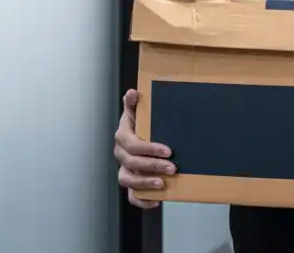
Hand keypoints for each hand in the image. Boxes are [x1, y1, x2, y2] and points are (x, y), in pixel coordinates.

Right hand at [114, 89, 176, 208]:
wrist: (141, 138)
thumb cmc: (141, 124)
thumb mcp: (138, 113)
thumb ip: (134, 104)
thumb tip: (133, 92)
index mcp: (122, 137)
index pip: (132, 144)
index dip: (149, 149)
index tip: (168, 150)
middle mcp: (121, 154)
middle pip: (132, 163)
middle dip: (153, 166)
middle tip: (172, 167)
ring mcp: (124, 169)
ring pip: (129, 180)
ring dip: (145, 183)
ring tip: (162, 184)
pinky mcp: (131, 183)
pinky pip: (131, 195)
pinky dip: (142, 200)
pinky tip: (156, 200)